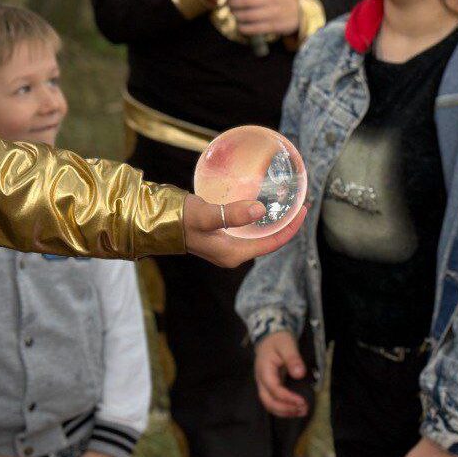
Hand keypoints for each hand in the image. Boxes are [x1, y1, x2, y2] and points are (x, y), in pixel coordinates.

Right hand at [184, 194, 306, 268]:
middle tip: (300, 202)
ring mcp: (226, 245)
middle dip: (286, 223)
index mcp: (234, 254)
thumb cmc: (178, 219)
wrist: (154, 221)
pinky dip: (258, 217)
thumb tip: (261, 210)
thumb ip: (232, 214)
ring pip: (258, 233)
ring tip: (286, 202)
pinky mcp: (220, 235)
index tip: (303, 208)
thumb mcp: (206, 216)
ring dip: (273, 220)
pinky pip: (248, 228)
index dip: (291, 228)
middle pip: (268, 240)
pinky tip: (261, 203)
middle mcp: (233, 253)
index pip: (272, 243)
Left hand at [227, 0, 300, 36]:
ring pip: (250, 15)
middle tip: (228, 3)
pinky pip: (256, 28)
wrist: (297, 13)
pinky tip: (239, 25)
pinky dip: (245, 28)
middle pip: (248, 1)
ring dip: (237, 15)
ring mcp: (274, 13)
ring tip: (233, 13)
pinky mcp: (275, 26)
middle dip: (234, 3)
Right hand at [254, 330, 308, 417]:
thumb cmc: (278, 340)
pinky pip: (273, 401)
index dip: (288, 398)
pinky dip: (284, 408)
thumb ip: (293, 358)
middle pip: (268, 402)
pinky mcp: (269, 387)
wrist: (270, 337)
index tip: (302, 401)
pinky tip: (296, 408)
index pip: (274, 389)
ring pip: (269, 404)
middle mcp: (261, 381)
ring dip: (285, 411)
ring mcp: (264, 385)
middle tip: (303, 409)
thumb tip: (300, 374)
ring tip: (302, 411)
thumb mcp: (287, 345)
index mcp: (264, 370)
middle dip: (285, 409)